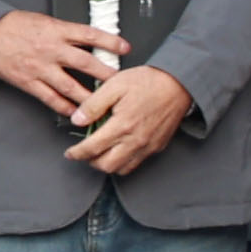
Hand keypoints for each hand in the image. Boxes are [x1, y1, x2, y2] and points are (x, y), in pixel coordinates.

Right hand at [0, 9, 124, 118]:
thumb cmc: (15, 25)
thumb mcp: (45, 21)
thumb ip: (67, 32)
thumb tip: (92, 41)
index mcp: (57, 31)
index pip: (90, 35)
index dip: (110, 41)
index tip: (126, 48)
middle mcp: (51, 50)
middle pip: (85, 63)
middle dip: (107, 73)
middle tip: (123, 81)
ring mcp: (40, 68)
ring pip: (70, 86)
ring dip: (90, 96)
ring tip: (105, 104)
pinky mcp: (28, 82)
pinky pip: (50, 98)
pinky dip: (65, 107)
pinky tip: (76, 112)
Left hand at [63, 63, 190, 173]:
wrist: (180, 83)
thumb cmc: (148, 82)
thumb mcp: (114, 85)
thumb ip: (93, 105)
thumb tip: (77, 120)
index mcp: (122, 125)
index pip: (92, 149)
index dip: (76, 153)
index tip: (70, 152)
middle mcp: (136, 140)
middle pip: (106, 166)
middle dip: (90, 162)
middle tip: (84, 153)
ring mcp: (148, 145)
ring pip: (122, 169)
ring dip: (108, 164)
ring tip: (101, 153)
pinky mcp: (158, 146)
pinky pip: (137, 163)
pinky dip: (124, 162)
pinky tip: (120, 149)